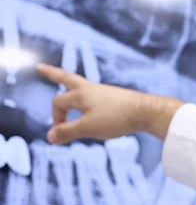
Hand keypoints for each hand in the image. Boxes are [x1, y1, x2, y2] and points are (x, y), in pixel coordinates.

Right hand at [36, 63, 183, 143]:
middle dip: (52, 74)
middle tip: (40, 68)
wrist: (146, 111)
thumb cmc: (117, 118)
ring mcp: (104, 92)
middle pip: (66, 78)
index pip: (58, 103)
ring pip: (82, 86)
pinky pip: (96, 95)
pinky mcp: (115, 98)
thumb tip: (50, 137)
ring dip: (70, 85)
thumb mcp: (88, 128)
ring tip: (66, 85)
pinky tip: (93, 103)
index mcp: (80, 94)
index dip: (55, 118)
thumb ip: (68, 132)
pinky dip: (88, 98)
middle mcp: (90, 88)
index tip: (60, 133)